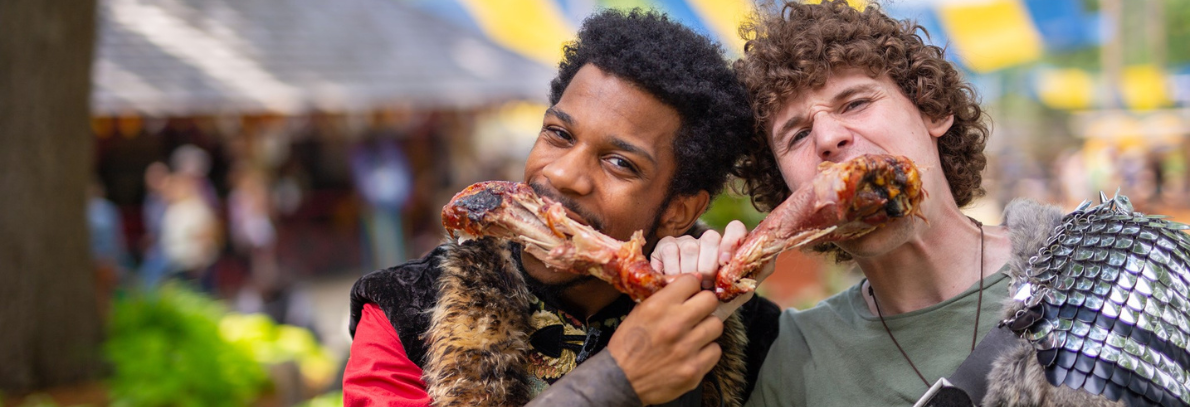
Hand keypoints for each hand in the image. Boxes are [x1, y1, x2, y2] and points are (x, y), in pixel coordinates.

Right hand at [608, 275, 721, 404]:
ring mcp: (687, 348)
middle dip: (704, 305)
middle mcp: (675, 324)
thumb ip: (664, 296)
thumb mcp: (639, 312)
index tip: (689, 294)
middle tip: (696, 313)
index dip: (691, 287)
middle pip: (710, 301)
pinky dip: (706, 351)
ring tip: (694, 335)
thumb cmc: (628, 345)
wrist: (621, 381)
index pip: (692, 281)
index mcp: (658, 307)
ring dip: (706, 329)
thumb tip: (694, 280)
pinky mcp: (695, 369)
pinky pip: (715, 350)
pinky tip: (693, 353)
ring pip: (716, 325)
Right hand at [650, 221, 771, 318]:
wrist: (685, 322)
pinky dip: (672, 269)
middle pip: (710, 237)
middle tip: (706, 285)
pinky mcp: (665, 247)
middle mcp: (707, 242)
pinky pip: (670, 249)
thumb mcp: (737, 293)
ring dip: (690, 272)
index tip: (725, 263)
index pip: (734, 228)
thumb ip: (756, 274)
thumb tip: (773, 256)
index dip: (730, 242)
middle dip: (708, 265)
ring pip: (690, 246)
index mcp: (727, 248)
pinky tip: (673, 282)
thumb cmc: (712, 306)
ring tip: (690, 288)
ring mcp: (686, 242)